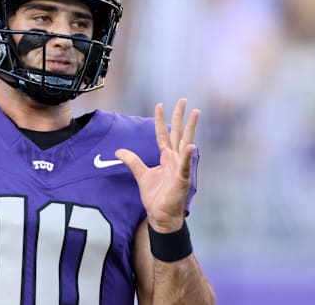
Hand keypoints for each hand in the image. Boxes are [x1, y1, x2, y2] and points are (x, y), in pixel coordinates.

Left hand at [116, 98, 198, 232]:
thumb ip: (132, 161)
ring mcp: (180, 168)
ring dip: (191, 128)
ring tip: (195, 113)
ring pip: (186, 143)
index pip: (163, 135)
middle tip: (184, 100)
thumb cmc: (155, 197)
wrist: (160, 215)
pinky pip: (184, 166)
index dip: (161, 120)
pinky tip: (191, 145)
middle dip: (180, 117)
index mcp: (166, 158)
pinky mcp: (182, 180)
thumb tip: (118, 151)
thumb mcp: (141, 174)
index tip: (160, 104)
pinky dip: (187, 156)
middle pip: (178, 133)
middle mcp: (175, 160)